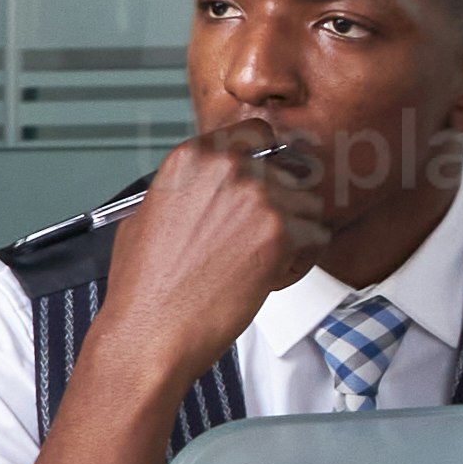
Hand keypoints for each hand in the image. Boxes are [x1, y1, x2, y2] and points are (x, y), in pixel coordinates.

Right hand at [93, 129, 342, 397]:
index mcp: (193, 158)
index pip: (254, 132)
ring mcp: (258, 198)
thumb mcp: (149, 213)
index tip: (270, 175)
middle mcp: (229, 168)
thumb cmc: (145, 286)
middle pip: (287, 172)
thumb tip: (213, 184)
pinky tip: (271, 278)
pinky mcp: (281, 233)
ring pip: (308, 204)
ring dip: (296, 233)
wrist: (149, 331)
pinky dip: (302, 261)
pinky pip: (317, 237)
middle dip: (281, 205)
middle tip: (258, 240)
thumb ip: (188, 187)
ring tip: (262, 262)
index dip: (267, 157)